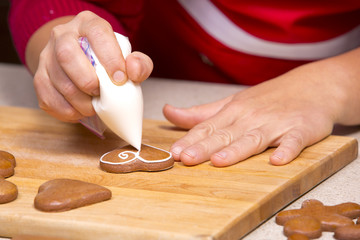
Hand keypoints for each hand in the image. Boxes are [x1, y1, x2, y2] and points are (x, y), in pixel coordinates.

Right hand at [28, 11, 152, 121]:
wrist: (82, 62)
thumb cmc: (108, 61)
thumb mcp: (128, 59)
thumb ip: (140, 64)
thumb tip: (133, 71)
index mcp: (88, 24)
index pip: (97, 33)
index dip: (110, 57)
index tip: (120, 79)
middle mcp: (63, 35)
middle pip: (67, 55)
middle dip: (88, 81)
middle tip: (101, 94)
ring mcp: (47, 56)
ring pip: (58, 81)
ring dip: (80, 101)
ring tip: (94, 107)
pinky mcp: (39, 77)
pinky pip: (48, 98)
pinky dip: (67, 111)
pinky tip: (80, 111)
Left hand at [163, 61, 350, 166]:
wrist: (313, 85)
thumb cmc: (269, 97)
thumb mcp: (232, 102)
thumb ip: (201, 113)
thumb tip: (169, 112)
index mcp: (233, 111)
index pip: (207, 128)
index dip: (190, 140)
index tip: (173, 152)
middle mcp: (251, 117)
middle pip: (224, 135)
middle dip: (204, 148)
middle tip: (185, 159)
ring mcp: (276, 123)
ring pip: (253, 138)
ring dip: (236, 150)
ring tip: (219, 161)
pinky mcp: (301, 129)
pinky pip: (293, 141)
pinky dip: (287, 149)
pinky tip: (277, 159)